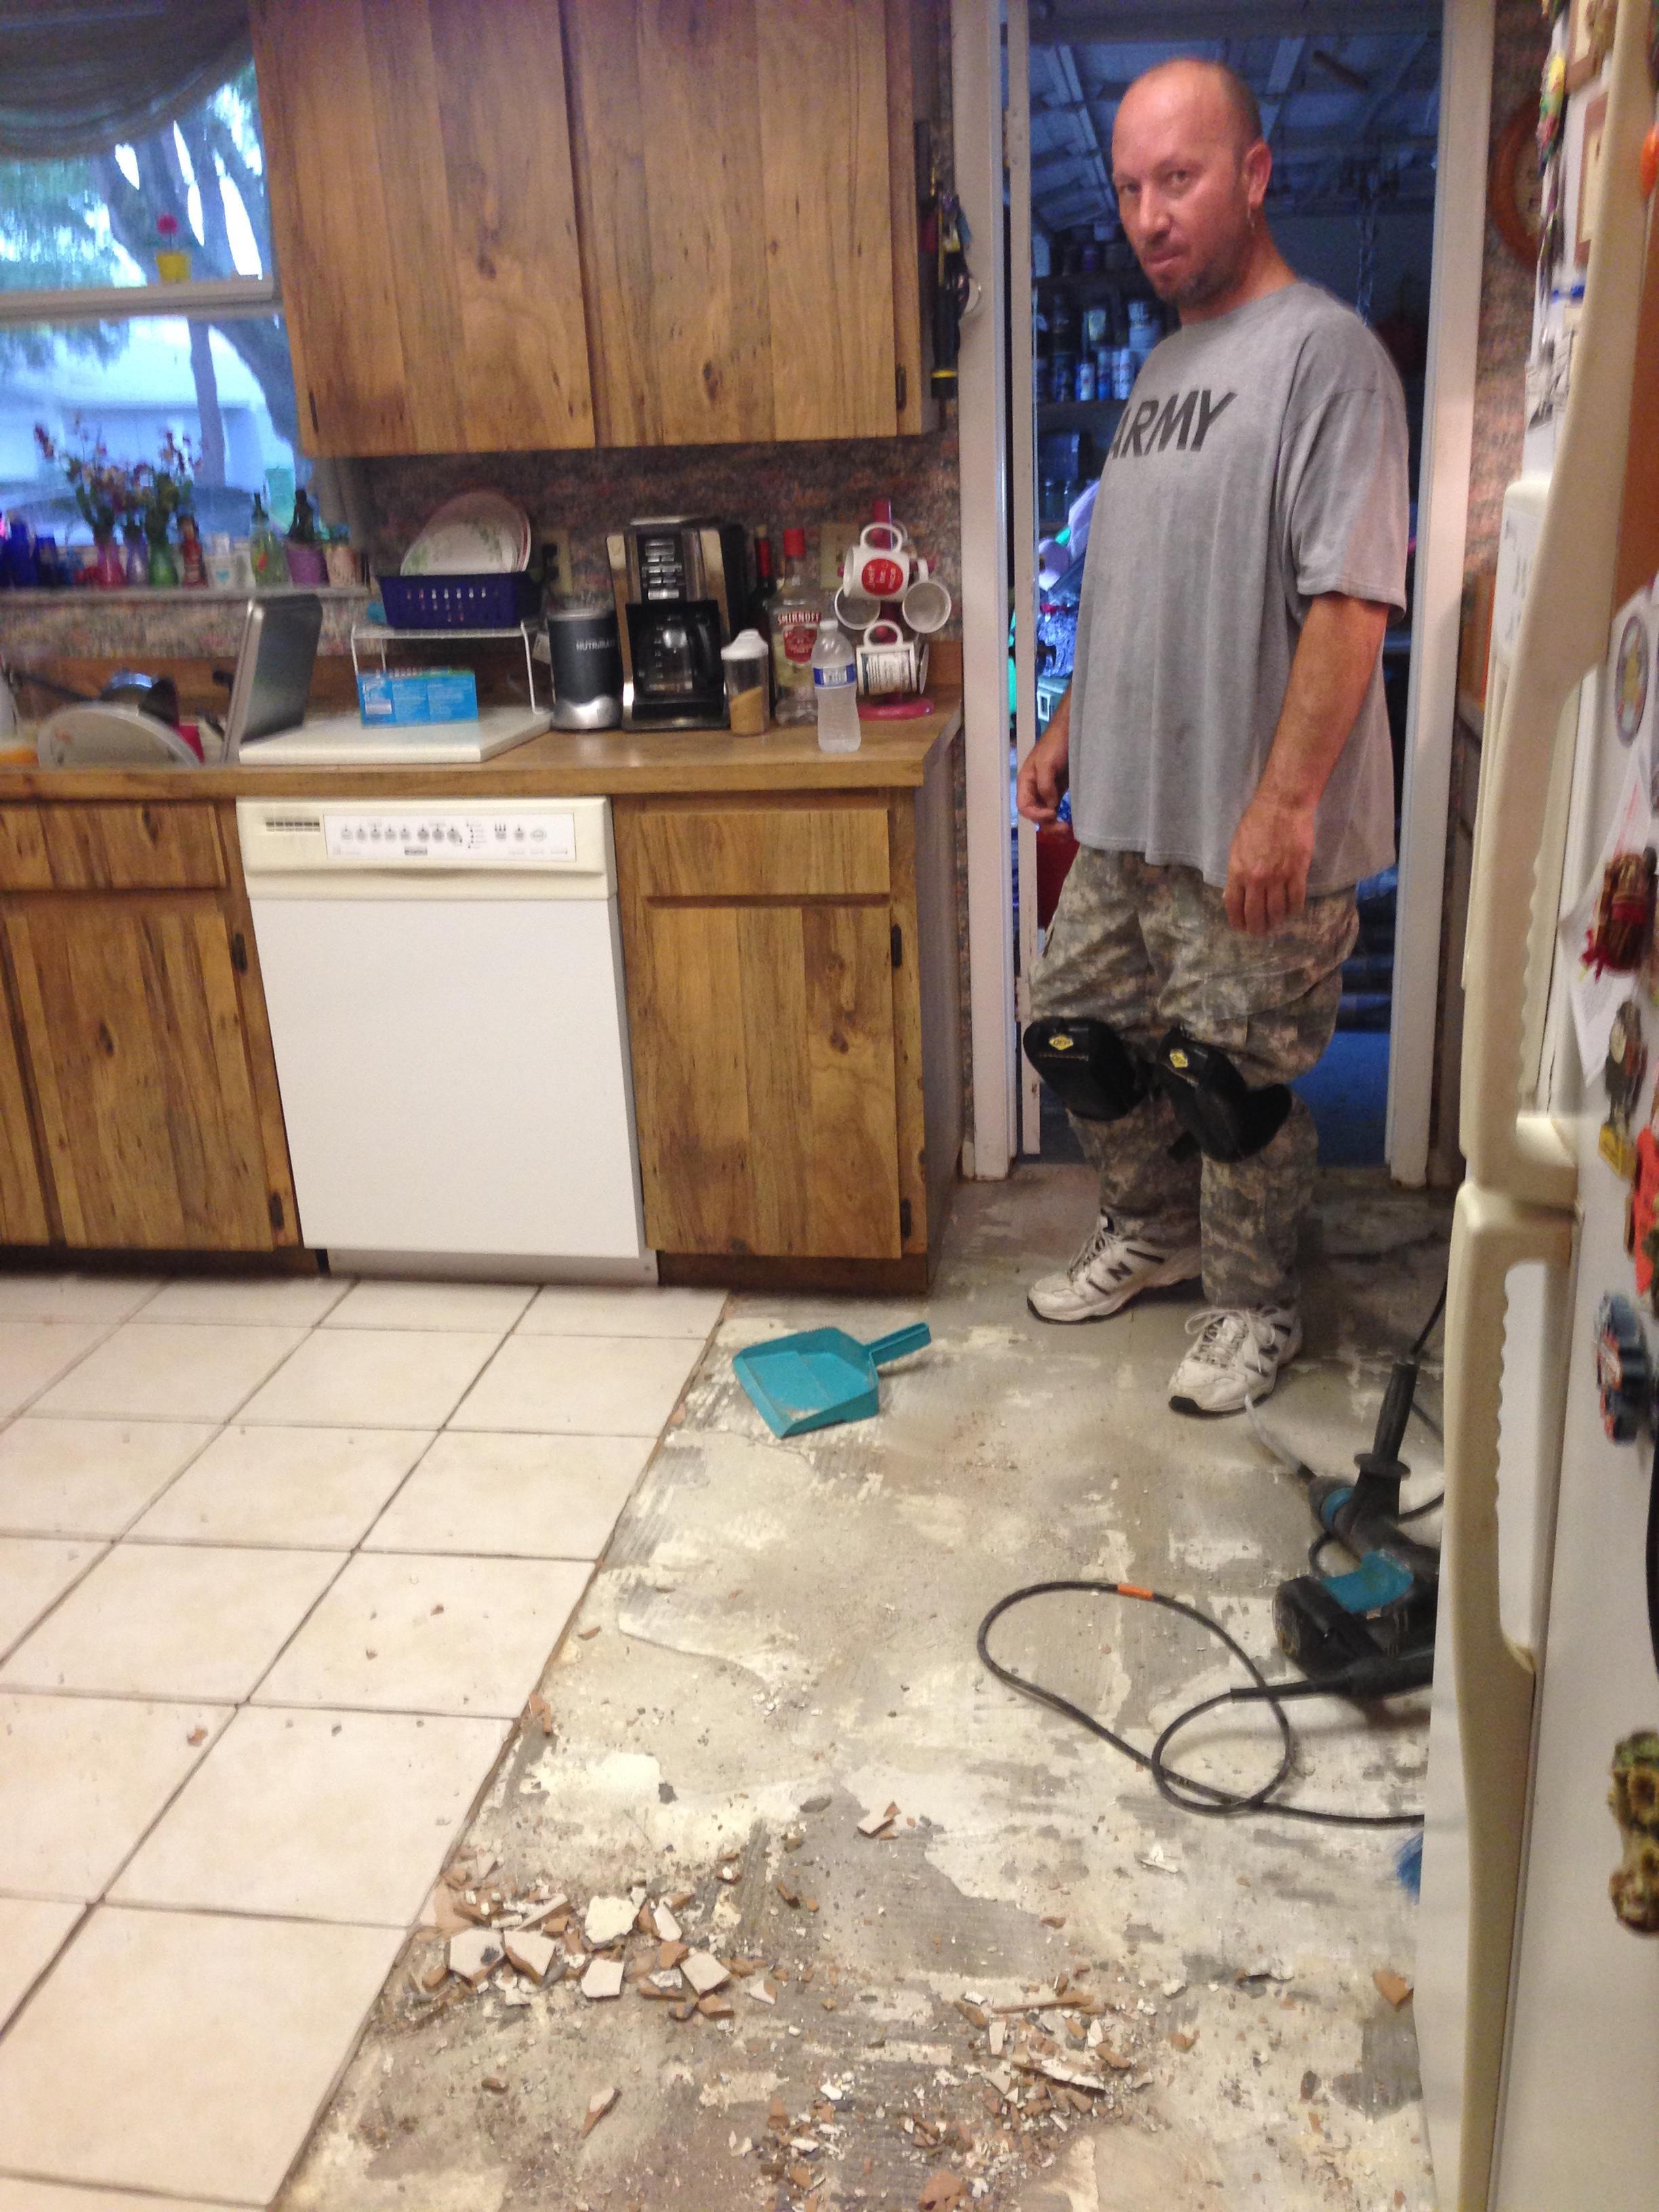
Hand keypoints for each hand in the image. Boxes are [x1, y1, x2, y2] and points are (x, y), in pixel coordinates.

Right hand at [1017, 721, 1069, 824]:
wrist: (1072, 731)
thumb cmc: (1056, 743)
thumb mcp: (1046, 762)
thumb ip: (1045, 785)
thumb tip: (1050, 805)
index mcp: (1026, 782)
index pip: (1024, 807)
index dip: (1036, 814)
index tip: (1053, 813)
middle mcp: (1035, 790)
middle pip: (1036, 815)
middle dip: (1048, 825)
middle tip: (1065, 830)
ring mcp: (1048, 791)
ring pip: (1047, 816)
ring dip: (1056, 827)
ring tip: (1068, 834)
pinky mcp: (1060, 791)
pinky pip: (1058, 810)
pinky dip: (1062, 820)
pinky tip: (1071, 826)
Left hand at [1225, 792, 1315, 935]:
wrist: (1283, 806)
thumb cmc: (1257, 821)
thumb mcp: (1237, 847)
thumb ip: (1236, 871)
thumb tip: (1234, 892)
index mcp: (1238, 872)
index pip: (1234, 906)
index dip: (1237, 921)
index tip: (1241, 928)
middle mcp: (1257, 879)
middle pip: (1255, 914)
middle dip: (1257, 928)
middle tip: (1260, 932)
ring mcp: (1278, 877)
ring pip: (1277, 911)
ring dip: (1276, 921)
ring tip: (1276, 924)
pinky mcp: (1298, 872)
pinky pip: (1296, 899)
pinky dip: (1294, 909)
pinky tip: (1292, 911)